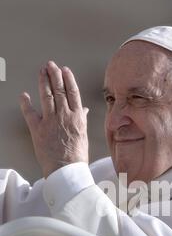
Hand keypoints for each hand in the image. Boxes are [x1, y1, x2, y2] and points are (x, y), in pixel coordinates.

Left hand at [20, 61, 88, 177]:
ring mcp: (50, 121)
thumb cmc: (77, 156)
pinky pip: (30, 113)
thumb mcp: (84, 135)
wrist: (67, 170)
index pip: (73, 92)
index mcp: (78, 117)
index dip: (68, 79)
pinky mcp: (38, 129)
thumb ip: (82, 119)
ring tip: (42, 71)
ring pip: (47, 96)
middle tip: (50, 65)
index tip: (65, 70)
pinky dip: (26, 103)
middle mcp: (65, 116)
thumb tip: (84, 109)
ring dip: (44, 81)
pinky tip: (24, 95)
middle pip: (59, 90)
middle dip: (54, 75)